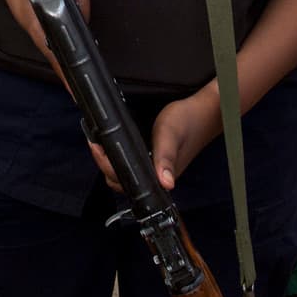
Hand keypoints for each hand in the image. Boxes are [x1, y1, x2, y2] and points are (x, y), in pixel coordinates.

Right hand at [0, 0, 96, 65]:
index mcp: (34, 20)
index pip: (54, 52)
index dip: (65, 72)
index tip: (75, 90)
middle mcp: (36, 23)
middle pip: (67, 29)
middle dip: (79, 5)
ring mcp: (37, 17)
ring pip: (65, 15)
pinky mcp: (38, 8)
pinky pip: (58, 7)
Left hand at [89, 85, 219, 191]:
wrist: (202, 113)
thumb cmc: (188, 122)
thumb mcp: (170, 136)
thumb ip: (166, 159)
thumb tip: (166, 183)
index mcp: (158, 176)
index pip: (123, 181)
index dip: (106, 164)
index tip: (96, 146)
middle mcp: (155, 177)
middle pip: (120, 180)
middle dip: (104, 163)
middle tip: (94, 142)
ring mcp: (154, 169)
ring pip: (125, 173)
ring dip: (111, 161)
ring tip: (100, 142)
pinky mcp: (154, 161)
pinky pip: (132, 164)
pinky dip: (120, 156)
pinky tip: (116, 144)